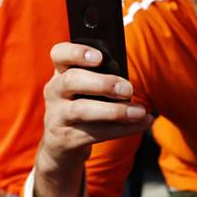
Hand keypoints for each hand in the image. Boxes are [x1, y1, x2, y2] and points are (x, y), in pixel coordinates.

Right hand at [40, 42, 151, 165]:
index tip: (100, 58)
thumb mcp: (84, 88)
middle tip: (128, 89)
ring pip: (82, 110)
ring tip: (139, 112)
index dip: (77, 52)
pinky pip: (95, 133)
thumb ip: (100, 78)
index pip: (60, 54)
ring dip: (114, 111)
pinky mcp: (66, 139)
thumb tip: (127, 83)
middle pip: (71, 81)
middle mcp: (54, 92)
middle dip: (102, 84)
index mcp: (61, 72)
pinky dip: (122, 129)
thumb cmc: (83, 105)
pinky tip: (142, 123)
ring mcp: (57, 116)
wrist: (62, 144)